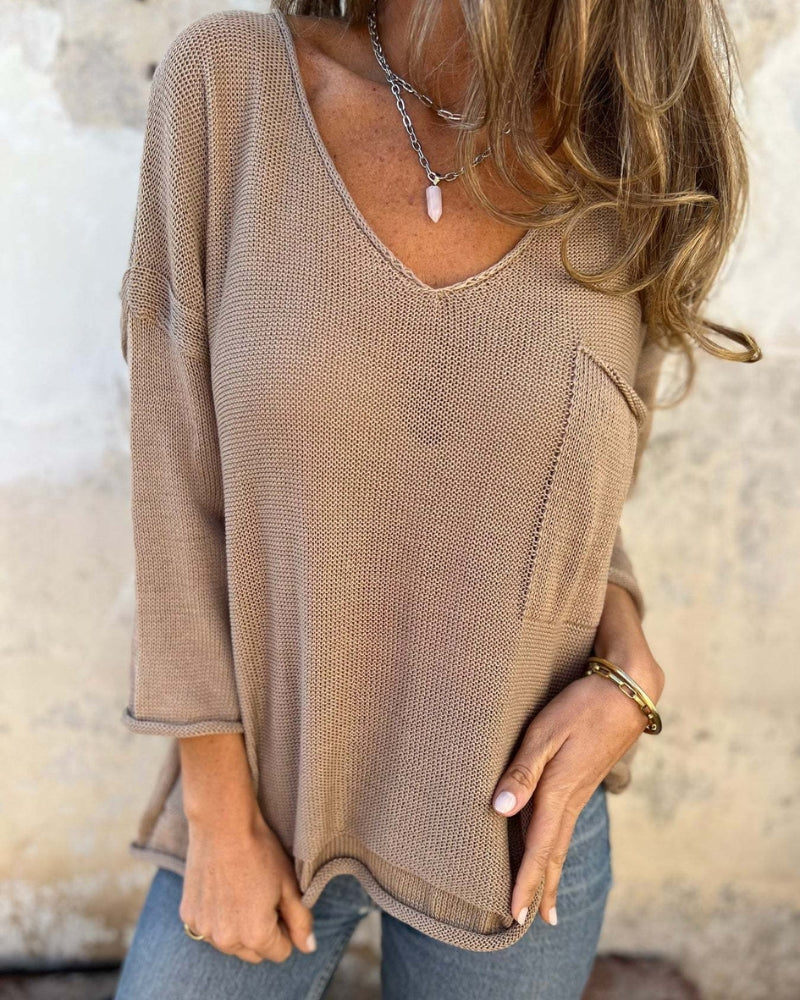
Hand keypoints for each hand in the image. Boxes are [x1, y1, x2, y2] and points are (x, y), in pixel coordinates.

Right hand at [179, 805, 317, 963]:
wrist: (222, 824)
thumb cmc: (260, 851)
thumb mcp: (289, 884)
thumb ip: (301, 921)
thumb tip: (309, 948)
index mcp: (256, 936)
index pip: (281, 952)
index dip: (285, 928)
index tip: (280, 902)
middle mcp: (227, 941)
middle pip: (254, 953)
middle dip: (262, 933)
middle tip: (263, 896)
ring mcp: (203, 929)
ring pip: (231, 943)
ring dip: (238, 928)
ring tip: (242, 891)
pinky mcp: (188, 915)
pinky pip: (209, 928)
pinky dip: (217, 917)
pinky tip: (222, 889)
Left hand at [490, 643, 663, 926]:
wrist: (628, 689)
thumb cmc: (581, 705)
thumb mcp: (545, 731)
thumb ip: (523, 769)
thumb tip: (501, 809)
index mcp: (559, 790)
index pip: (538, 847)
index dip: (525, 881)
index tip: (513, 915)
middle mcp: (571, 797)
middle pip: (552, 852)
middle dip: (540, 887)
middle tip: (529, 922)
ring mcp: (580, 789)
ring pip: (560, 840)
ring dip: (550, 871)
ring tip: (544, 902)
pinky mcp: (583, 778)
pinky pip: (565, 823)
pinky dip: (555, 846)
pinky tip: (551, 847)